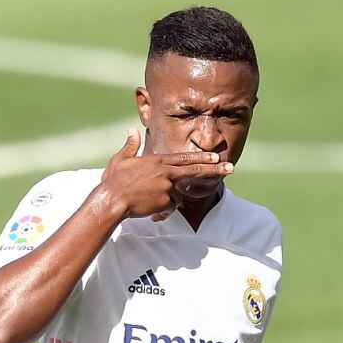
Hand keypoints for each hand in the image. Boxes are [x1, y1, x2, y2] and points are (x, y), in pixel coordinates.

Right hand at [95, 128, 231, 220]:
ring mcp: (167, 187)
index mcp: (157, 161)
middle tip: (230, 167)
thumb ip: (130, 145)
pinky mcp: (166, 201)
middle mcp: (166, 172)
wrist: (111, 199)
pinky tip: (149, 212)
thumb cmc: (114, 180)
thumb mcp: (120, 160)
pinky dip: (161, 212)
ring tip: (148, 204)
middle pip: (196, 169)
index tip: (215, 156)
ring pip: (177, 196)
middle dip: (215, 168)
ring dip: (167, 202)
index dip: (201, 156)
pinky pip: (169, 208)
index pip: (184, 157)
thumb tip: (131, 130)